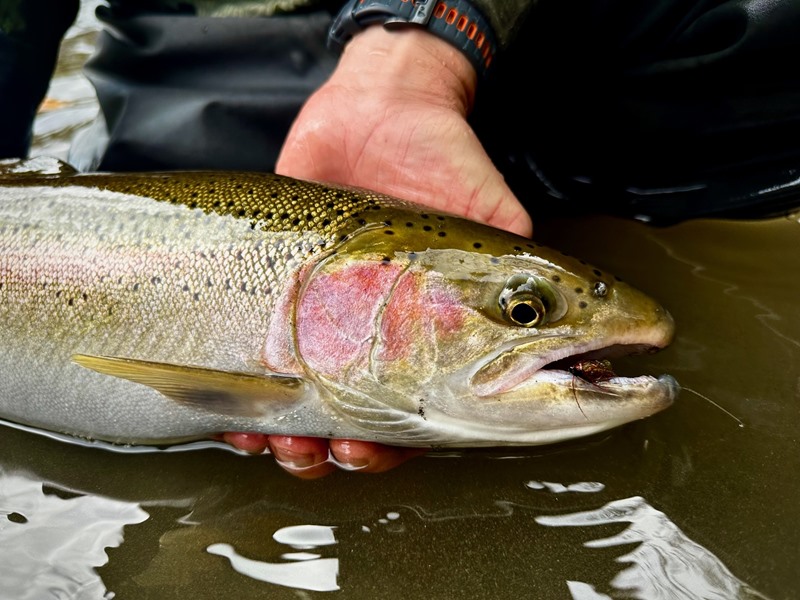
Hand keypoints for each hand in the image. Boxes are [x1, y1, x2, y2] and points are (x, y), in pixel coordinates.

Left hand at [244, 26, 531, 477]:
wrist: (380, 108)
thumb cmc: (443, 160)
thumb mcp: (492, 213)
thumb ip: (522, 267)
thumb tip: (585, 311)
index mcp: (435, 334)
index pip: (423, 408)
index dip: (402, 444)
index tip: (380, 453)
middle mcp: (380, 337)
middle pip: (362, 421)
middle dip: (350, 452)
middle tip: (343, 454)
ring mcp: (327, 320)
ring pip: (307, 407)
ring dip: (294, 443)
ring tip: (282, 446)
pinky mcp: (281, 294)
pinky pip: (256, 360)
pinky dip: (242, 402)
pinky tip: (240, 421)